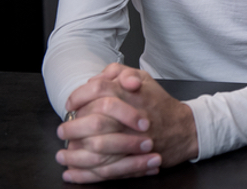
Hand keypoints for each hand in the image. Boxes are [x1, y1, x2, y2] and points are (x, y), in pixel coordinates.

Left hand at [56, 63, 198, 182]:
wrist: (184, 129)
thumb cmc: (160, 104)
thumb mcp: (144, 78)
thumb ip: (120, 72)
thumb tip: (96, 78)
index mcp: (130, 93)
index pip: (96, 90)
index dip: (78, 97)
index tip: (70, 105)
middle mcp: (129, 116)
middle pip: (92, 119)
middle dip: (72, 126)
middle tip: (63, 129)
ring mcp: (131, 139)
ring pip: (95, 146)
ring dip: (74, 151)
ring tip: (64, 152)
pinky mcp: (132, 160)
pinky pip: (103, 169)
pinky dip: (84, 173)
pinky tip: (72, 172)